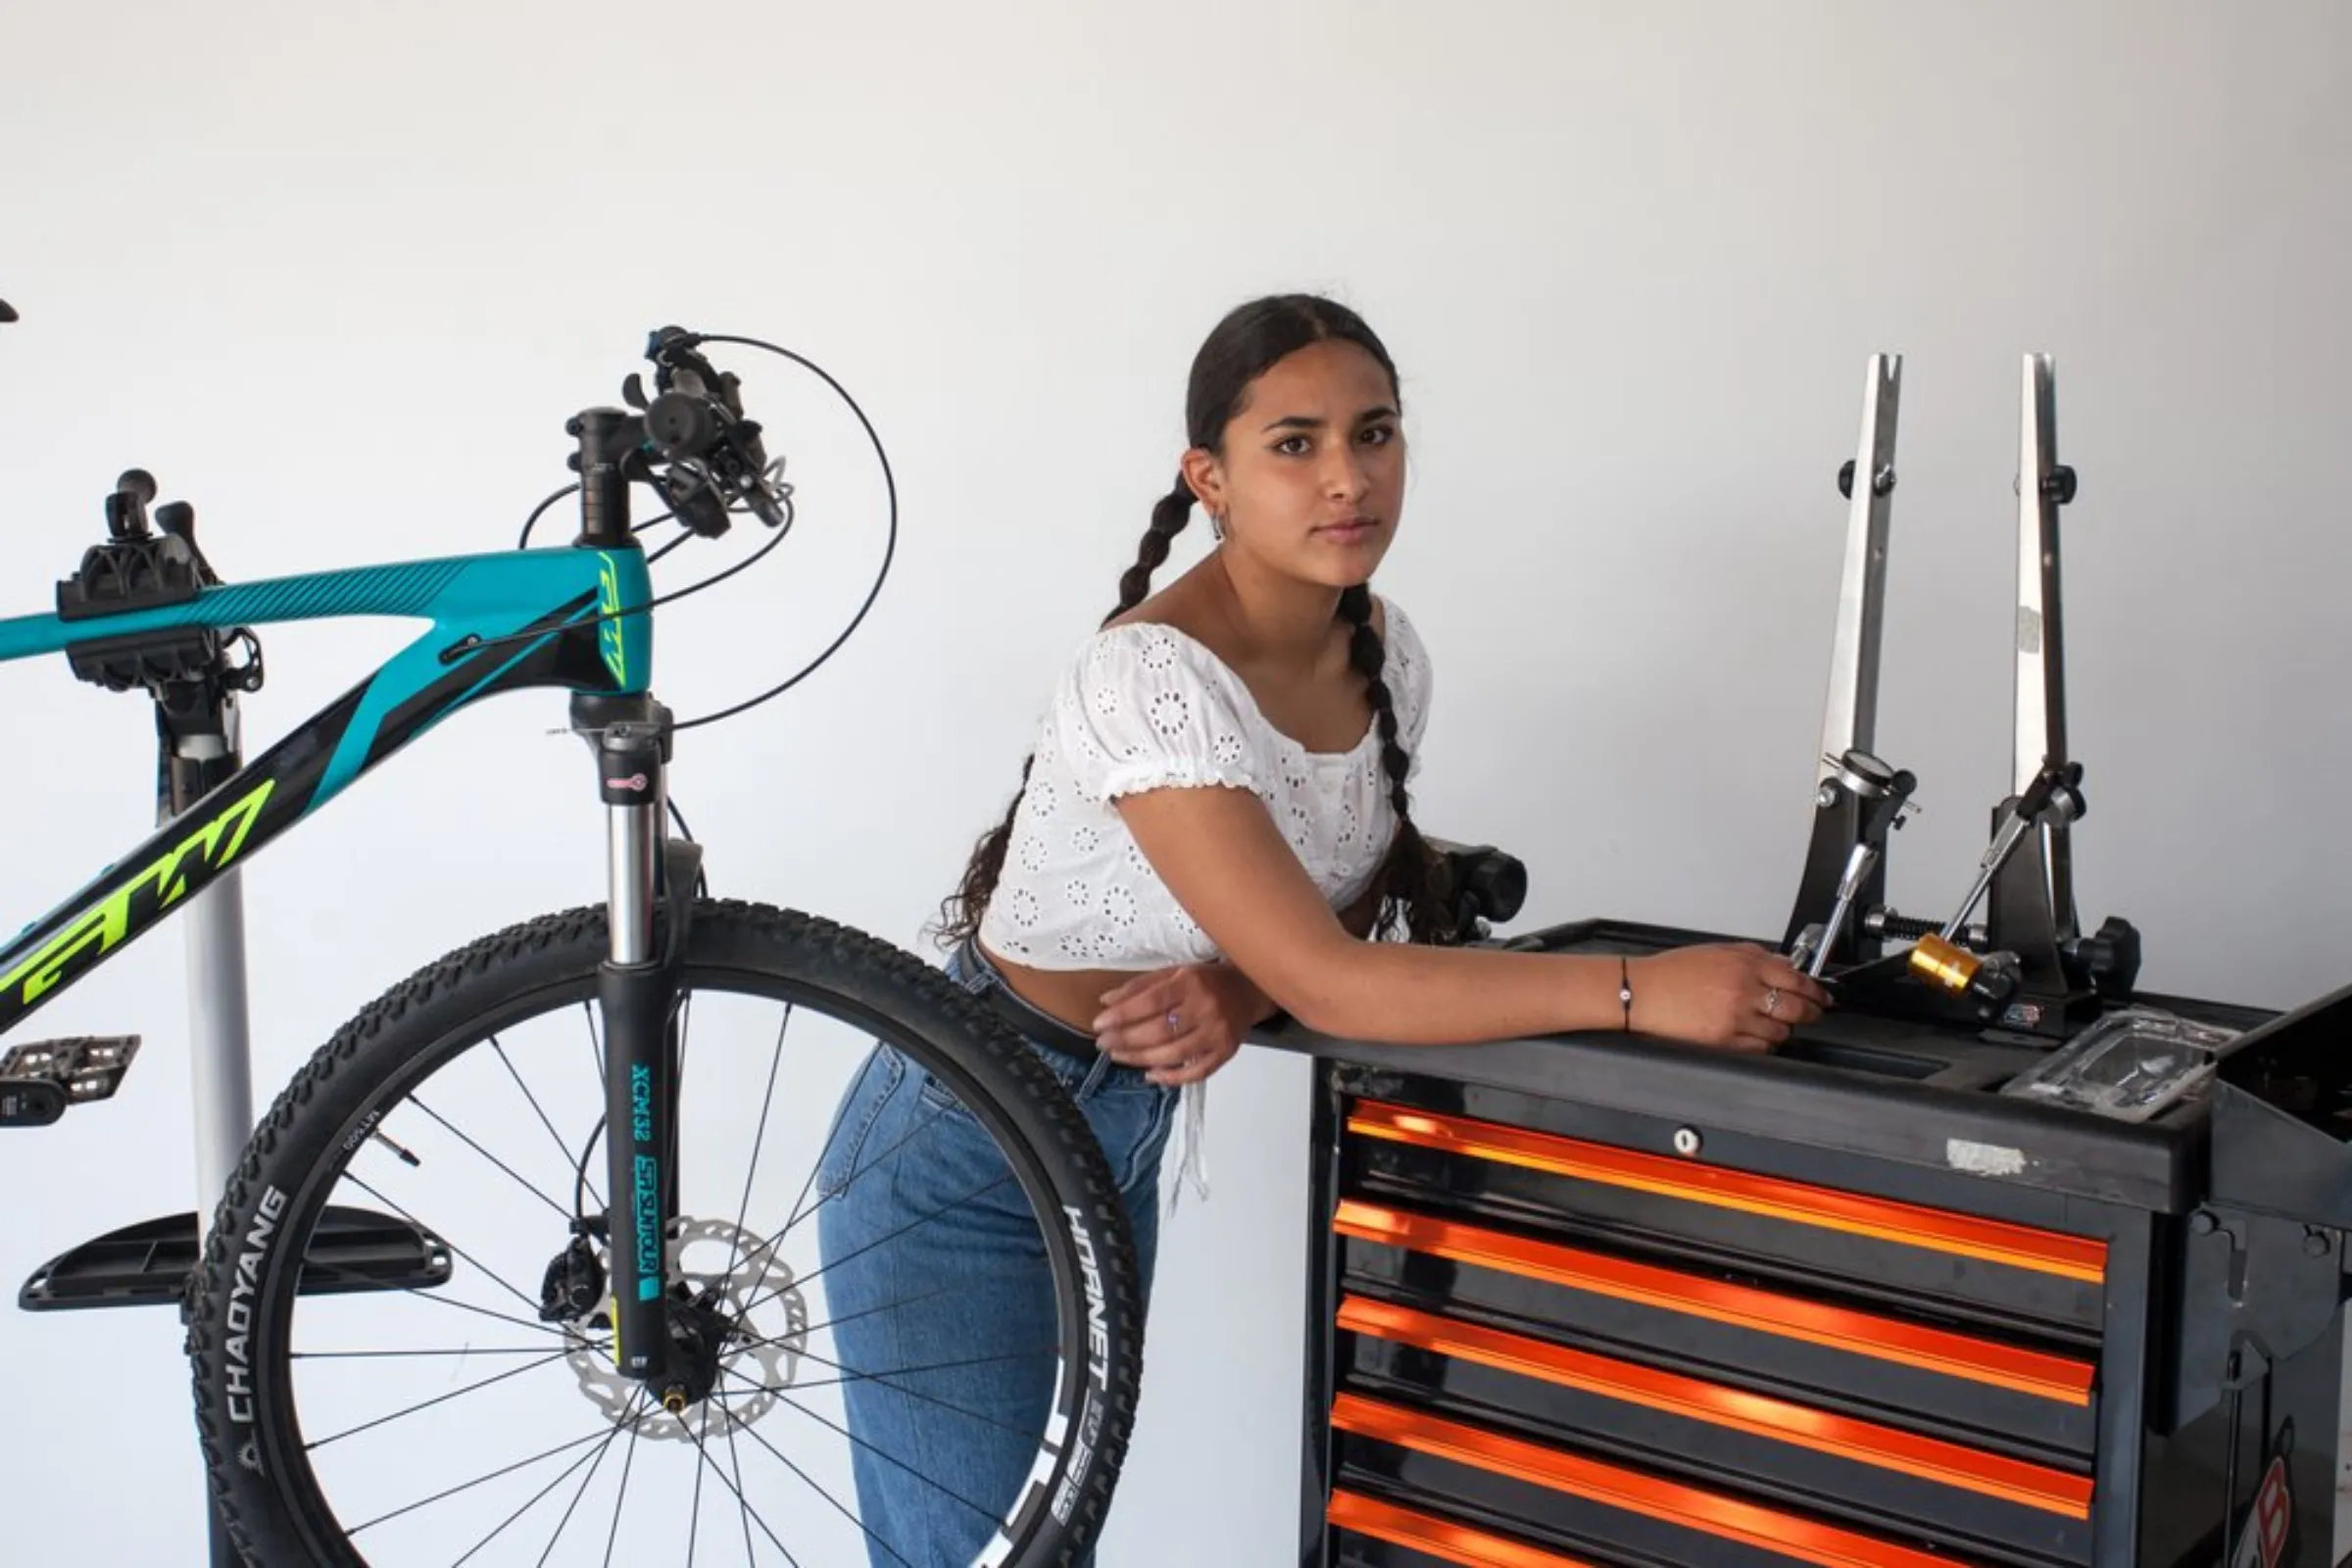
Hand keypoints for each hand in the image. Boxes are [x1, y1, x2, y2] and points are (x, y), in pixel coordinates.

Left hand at [1090, 962, 1273, 1085]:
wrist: (1248, 991)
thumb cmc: (1206, 981)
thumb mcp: (1174, 972)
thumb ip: (1140, 986)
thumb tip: (1106, 1001)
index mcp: (1190, 983)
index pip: (1151, 1001)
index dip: (1123, 1014)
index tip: (1100, 1024)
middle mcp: (1205, 1008)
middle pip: (1160, 1030)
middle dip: (1126, 1039)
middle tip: (1103, 1044)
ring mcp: (1217, 1034)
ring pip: (1174, 1054)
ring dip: (1141, 1058)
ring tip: (1118, 1056)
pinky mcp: (1225, 1053)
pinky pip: (1196, 1072)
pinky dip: (1171, 1077)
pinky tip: (1149, 1074)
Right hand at [1623, 944, 1829, 1051]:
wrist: (1642, 992)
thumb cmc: (1673, 972)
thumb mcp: (1718, 951)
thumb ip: (1755, 956)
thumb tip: (1786, 966)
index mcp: (1744, 965)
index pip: (1796, 979)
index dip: (1815, 991)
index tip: (1821, 996)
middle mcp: (1743, 991)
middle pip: (1796, 1007)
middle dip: (1810, 1012)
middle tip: (1812, 1013)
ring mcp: (1735, 1018)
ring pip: (1781, 1031)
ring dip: (1784, 1029)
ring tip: (1775, 1023)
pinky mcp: (1724, 1041)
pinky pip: (1761, 1048)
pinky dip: (1765, 1044)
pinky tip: (1758, 1036)